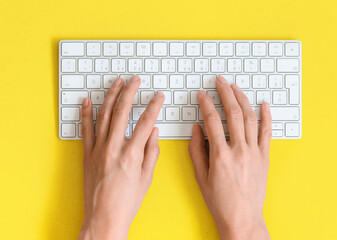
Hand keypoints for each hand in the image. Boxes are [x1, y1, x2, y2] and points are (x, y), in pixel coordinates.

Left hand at [79, 76, 163, 239]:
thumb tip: (154, 132)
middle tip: (135, 80)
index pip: (145, 122)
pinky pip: (85, 130)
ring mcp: (98, 150)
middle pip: (122, 112)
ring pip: (103, 116)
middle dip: (130, 92)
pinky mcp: (87, 154)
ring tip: (116, 83)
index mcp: (131, 154)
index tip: (158, 96)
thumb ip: (151, 152)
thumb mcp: (147, 178)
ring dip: (110, 96)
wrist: (103, 218)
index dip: (154, 106)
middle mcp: (113, 148)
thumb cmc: (127, 201)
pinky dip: (86, 114)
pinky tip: (88, 101)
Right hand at [189, 76, 271, 239]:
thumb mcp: (201, 177)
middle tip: (220, 82)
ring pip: (250, 118)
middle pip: (233, 113)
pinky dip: (267, 116)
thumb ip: (196, 150)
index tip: (202, 95)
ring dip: (242, 99)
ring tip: (236, 88)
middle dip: (225, 93)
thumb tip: (196, 129)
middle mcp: (239, 150)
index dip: (206, 104)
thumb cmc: (220, 201)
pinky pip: (267, 132)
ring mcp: (254, 152)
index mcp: (220, 155)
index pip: (212, 120)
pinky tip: (264, 104)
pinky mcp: (264, 157)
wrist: (242, 218)